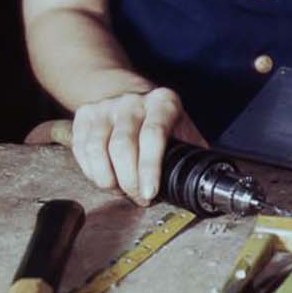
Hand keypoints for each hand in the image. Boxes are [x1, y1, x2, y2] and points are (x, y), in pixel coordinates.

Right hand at [69, 86, 206, 204]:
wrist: (130, 96)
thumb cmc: (161, 122)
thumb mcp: (183, 130)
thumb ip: (193, 153)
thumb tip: (210, 181)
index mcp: (163, 102)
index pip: (153, 135)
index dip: (150, 168)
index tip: (150, 193)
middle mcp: (133, 100)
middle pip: (122, 146)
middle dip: (129, 181)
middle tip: (137, 197)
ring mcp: (106, 106)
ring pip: (97, 149)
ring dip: (107, 179)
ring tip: (120, 189)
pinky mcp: (85, 114)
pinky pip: (81, 149)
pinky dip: (90, 171)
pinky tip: (104, 177)